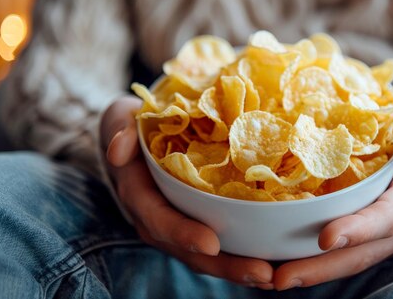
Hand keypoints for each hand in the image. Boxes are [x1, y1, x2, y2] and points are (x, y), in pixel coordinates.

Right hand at [99, 96, 273, 288]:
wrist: (137, 133)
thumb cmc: (135, 122)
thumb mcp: (123, 117)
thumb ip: (122, 131)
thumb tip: (118, 151)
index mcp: (139, 195)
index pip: (159, 219)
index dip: (183, 233)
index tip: (211, 244)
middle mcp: (156, 219)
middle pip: (189, 250)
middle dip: (224, 265)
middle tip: (262, 273)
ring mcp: (176, 225)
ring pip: (205, 256)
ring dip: (238, 269)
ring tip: (273, 275)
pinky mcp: (195, 223)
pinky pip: (218, 245)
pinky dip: (242, 256)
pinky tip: (274, 262)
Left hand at [273, 97, 392, 289]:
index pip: (387, 216)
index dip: (359, 229)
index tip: (326, 238)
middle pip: (361, 253)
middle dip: (322, 267)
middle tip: (281, 278)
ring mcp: (385, 235)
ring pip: (349, 259)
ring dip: (313, 272)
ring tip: (274, 279)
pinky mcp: (370, 234)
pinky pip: (343, 252)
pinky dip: (313, 261)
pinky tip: (280, 265)